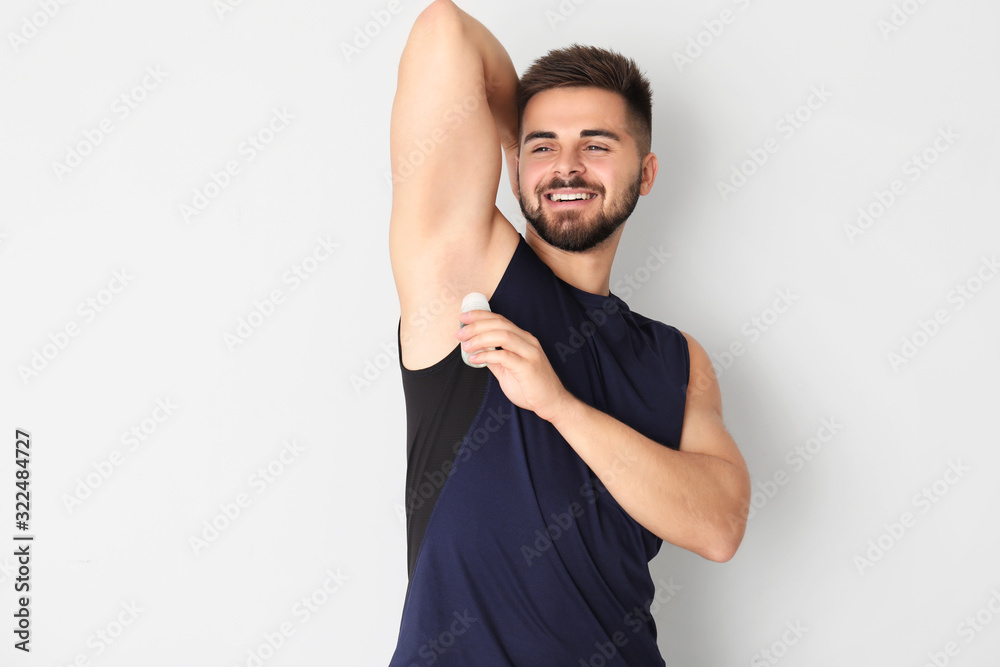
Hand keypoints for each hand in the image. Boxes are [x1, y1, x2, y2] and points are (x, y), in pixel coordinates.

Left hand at [456, 309, 573, 421]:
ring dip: (480, 338)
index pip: (500, 320)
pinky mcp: (528, 367)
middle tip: (460, 333)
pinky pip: (504, 356)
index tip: (464, 318)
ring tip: (466, 346)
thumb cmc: (531, 387)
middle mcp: (528, 342)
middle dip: (476, 325)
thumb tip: (478, 353)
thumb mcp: (509, 370)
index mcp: (524, 339)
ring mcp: (530, 353)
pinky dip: (487, 355)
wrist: (552, 403)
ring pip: (503, 335)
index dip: (481, 316)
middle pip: (500, 324)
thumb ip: (495, 360)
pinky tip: (475, 359)